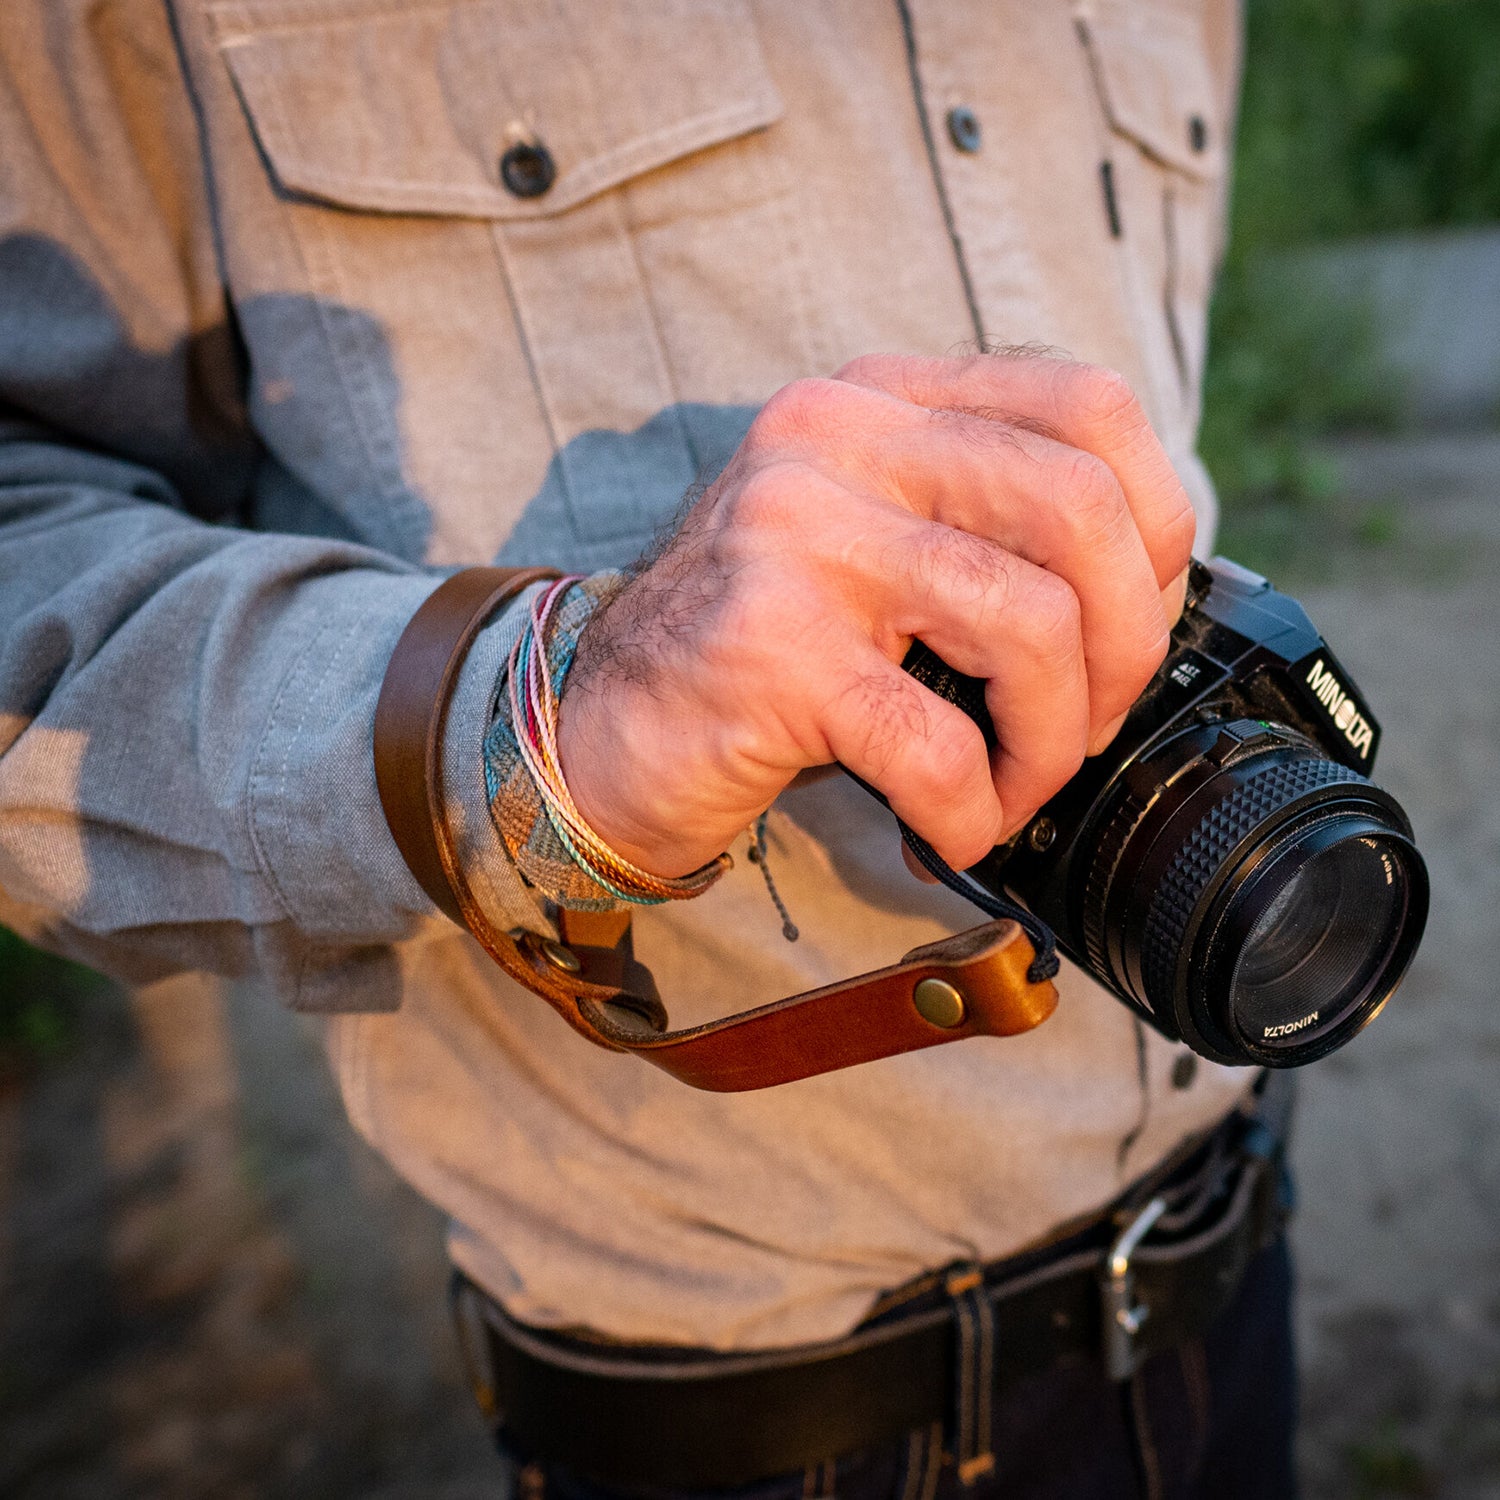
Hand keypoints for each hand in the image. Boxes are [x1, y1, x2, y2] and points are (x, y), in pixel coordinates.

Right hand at [556, 352, 1195, 877]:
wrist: (599, 727)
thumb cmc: (758, 652)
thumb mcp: (871, 546)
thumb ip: (981, 527)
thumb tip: (1145, 594)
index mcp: (880, 402)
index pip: (1089, 406)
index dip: (1156, 526)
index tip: (1133, 622)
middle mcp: (839, 440)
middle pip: (1081, 508)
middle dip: (1124, 648)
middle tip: (1085, 727)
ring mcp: (799, 534)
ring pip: (1031, 625)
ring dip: (1049, 744)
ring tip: (1011, 788)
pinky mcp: (773, 647)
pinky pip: (938, 743)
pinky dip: (969, 810)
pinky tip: (944, 830)